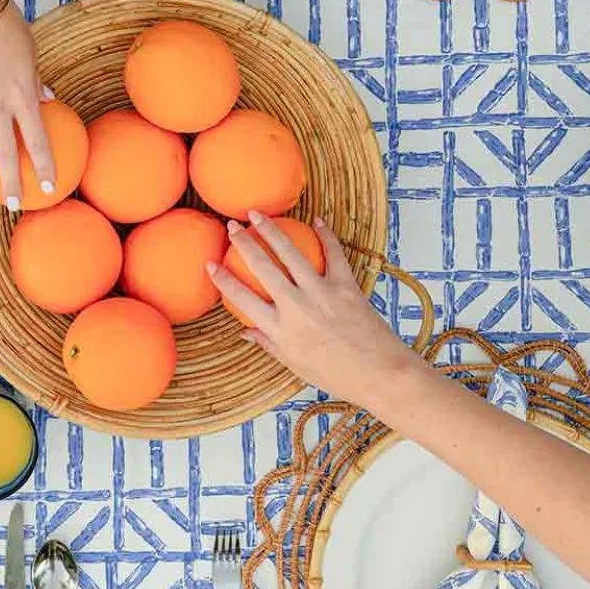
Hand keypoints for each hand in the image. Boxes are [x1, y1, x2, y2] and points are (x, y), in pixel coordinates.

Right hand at [0, 2, 54, 208]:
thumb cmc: (5, 24)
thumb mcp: (31, 53)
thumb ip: (36, 82)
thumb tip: (48, 101)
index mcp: (22, 95)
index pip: (37, 141)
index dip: (44, 167)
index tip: (50, 188)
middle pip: (5, 153)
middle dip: (10, 182)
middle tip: (13, 205)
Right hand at [207, 212, 424, 410]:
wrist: (379, 374)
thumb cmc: (335, 374)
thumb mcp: (294, 364)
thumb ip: (268, 343)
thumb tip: (245, 331)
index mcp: (280, 330)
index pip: (241, 299)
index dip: (222, 279)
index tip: (210, 263)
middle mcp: (296, 308)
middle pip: (262, 267)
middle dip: (243, 242)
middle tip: (232, 226)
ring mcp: (321, 294)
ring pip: (290, 254)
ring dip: (272, 230)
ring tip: (259, 214)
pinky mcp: (345, 286)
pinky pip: (333, 254)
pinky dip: (325, 235)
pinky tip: (316, 221)